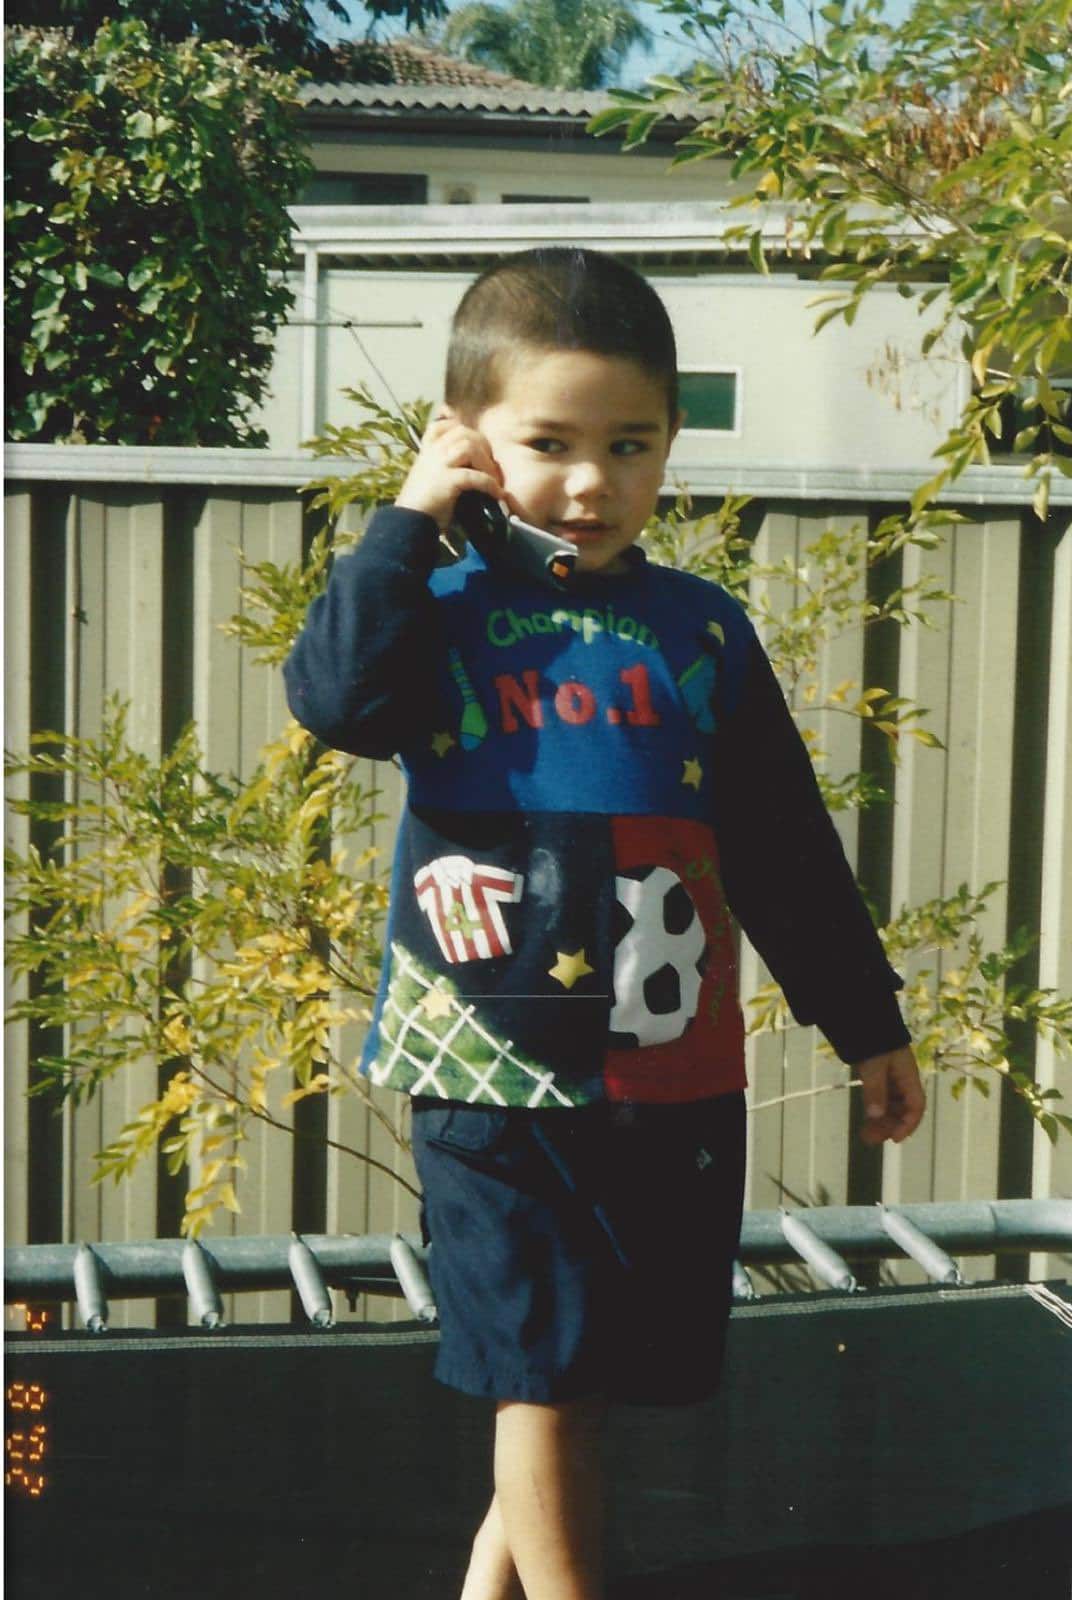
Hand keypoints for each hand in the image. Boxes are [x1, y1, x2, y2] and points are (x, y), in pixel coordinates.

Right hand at [395, 408, 520, 531]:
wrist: (408, 524)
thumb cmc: (421, 506)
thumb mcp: (428, 479)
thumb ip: (442, 469)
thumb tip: (468, 469)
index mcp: (426, 452)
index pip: (441, 426)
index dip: (461, 430)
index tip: (475, 444)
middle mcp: (431, 454)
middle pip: (462, 433)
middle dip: (482, 446)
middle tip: (490, 465)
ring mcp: (438, 465)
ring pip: (469, 447)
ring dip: (487, 463)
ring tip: (494, 479)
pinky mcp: (446, 481)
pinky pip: (474, 476)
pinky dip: (489, 484)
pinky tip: (496, 494)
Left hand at [856, 1045, 925, 1144]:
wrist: (862, 1018)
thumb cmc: (874, 1039)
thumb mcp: (874, 1065)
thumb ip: (875, 1089)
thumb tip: (876, 1115)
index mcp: (908, 1076)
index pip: (916, 1105)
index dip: (908, 1124)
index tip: (894, 1138)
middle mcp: (902, 1080)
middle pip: (902, 1109)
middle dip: (890, 1126)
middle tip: (871, 1140)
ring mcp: (890, 1079)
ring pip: (890, 1107)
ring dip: (881, 1122)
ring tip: (865, 1136)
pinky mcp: (878, 1076)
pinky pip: (881, 1099)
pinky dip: (875, 1111)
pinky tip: (866, 1121)